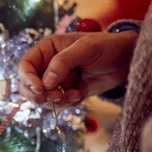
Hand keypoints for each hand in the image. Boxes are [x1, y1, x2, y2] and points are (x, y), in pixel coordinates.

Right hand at [18, 31, 137, 105]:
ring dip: (53, 101)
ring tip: (71, 94)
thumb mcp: (84, 49)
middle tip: (54, 97)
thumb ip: (62, 63)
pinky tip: (79, 94)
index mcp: (46, 50)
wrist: (125, 60)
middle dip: (38, 95)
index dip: (27, 79)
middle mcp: (47, 67)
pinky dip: (67, 103)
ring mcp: (56, 82)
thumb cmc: (105, 46)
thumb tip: (45, 84)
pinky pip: (58, 104)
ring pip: (41, 99)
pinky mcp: (66, 93)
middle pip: (27, 87)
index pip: (25, 66)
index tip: (39, 88)